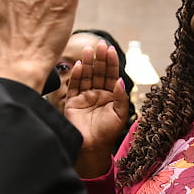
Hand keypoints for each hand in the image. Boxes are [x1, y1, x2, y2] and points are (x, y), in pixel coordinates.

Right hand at [65, 42, 129, 176]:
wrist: (91, 148)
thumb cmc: (107, 134)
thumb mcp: (120, 115)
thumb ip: (121, 97)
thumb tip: (120, 80)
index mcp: (111, 96)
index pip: (111, 75)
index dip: (111, 62)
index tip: (110, 49)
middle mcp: (98, 94)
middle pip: (99, 72)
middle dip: (100, 58)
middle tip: (100, 44)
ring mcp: (85, 97)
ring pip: (87, 76)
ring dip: (88, 62)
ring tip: (89, 49)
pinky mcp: (73, 102)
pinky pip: (75, 86)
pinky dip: (77, 76)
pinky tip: (80, 66)